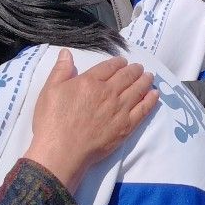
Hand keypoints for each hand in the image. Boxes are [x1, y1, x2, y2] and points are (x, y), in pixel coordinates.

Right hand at [23, 51, 159, 188]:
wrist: (62, 150)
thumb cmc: (51, 121)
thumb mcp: (49, 91)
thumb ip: (60, 70)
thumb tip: (67, 53)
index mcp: (90, 81)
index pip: (109, 67)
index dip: (118, 62)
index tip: (123, 61)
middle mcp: (108, 92)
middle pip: (126, 77)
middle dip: (134, 70)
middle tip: (139, 67)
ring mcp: (120, 110)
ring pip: (137, 90)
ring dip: (145, 81)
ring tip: (149, 76)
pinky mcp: (126, 126)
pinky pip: (143, 110)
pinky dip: (150, 100)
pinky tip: (155, 95)